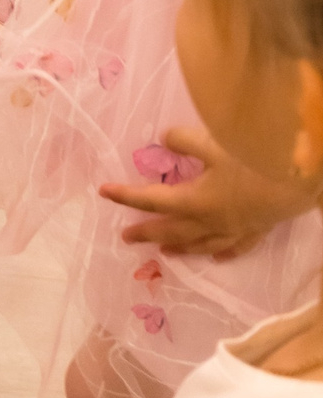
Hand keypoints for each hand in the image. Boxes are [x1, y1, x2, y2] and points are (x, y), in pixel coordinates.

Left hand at [100, 125, 315, 257]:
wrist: (294, 184)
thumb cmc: (251, 162)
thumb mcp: (211, 143)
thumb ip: (182, 141)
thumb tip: (163, 140)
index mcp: (193, 201)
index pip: (151, 199)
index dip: (126, 196)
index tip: (104, 193)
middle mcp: (209, 222)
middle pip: (171, 229)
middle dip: (147, 232)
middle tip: (125, 238)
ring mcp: (232, 230)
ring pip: (198, 244)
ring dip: (178, 247)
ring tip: (163, 253)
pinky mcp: (253, 231)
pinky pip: (231, 247)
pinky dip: (219, 252)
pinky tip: (214, 257)